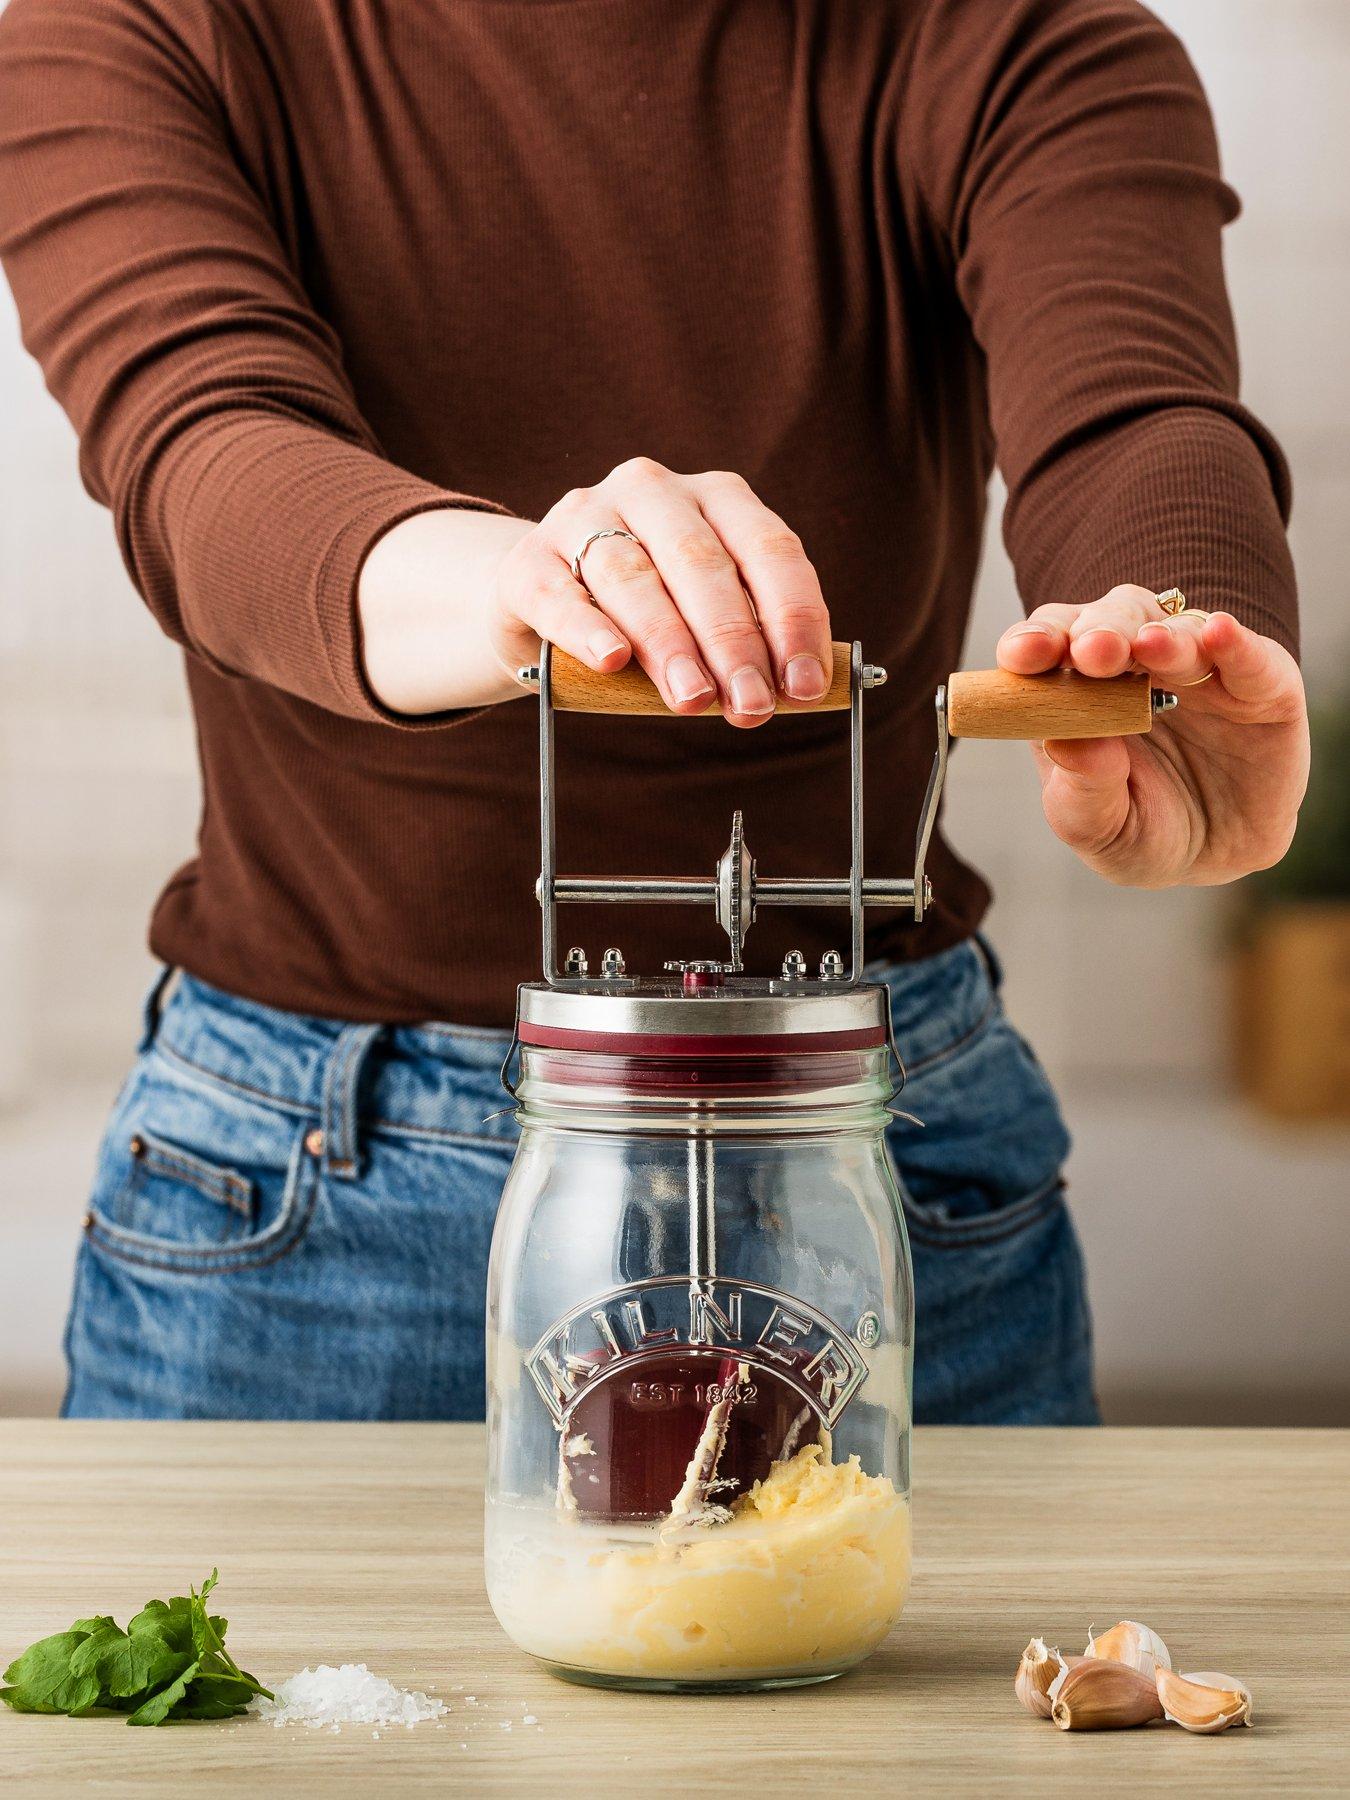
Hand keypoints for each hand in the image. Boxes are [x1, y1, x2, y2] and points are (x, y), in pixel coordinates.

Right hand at [358, 460, 831, 724]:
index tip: (804, 684)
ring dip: (669, 643)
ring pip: (633, 577)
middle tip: (751, 704)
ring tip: (693, 698)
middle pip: (700, 563)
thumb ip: (748, 639)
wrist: (541, 601)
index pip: (768, 548)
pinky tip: (612, 660)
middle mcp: (652, 491)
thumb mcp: (705, 615)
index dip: (793, 617)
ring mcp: (583, 517)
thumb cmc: (647, 614)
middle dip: (733, 640)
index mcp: (714, 497)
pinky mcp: (528, 559)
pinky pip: (560, 594)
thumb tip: (798, 691)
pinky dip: (589, 629)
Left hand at [996, 584, 1308, 886]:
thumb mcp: (1099, 828)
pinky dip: (1234, 642)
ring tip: (1149, 647)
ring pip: (1176, 629)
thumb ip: (1081, 788)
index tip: (1022, 657)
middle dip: (1098, 631)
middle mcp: (1135, 664)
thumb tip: (1068, 742)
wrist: (1219, 863)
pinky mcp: (1262, 684)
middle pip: (1109, 622)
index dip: (1033, 643)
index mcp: (1078, 689)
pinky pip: (1249, 655)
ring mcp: (1199, 669)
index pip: (1047, 646)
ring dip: (1160, 636)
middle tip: (1091, 652)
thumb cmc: (1141, 833)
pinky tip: (1219, 634)